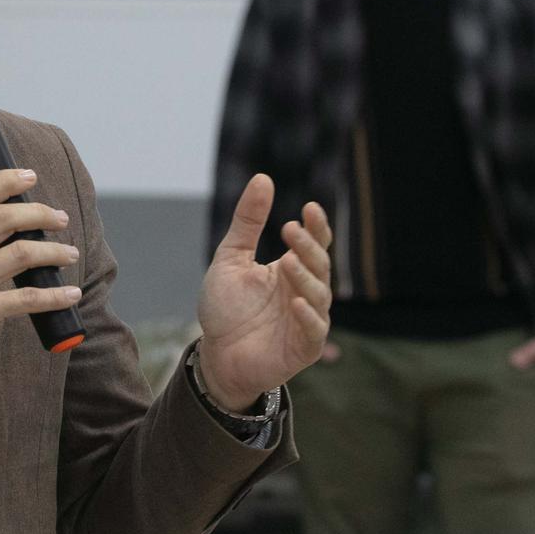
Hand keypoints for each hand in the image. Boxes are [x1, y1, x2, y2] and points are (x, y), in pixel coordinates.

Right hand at [0, 168, 81, 399]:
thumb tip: (3, 224)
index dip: (4, 182)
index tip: (29, 176)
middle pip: (2, 218)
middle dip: (39, 213)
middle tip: (60, 219)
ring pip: (21, 252)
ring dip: (53, 251)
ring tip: (69, 254)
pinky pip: (29, 297)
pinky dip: (56, 295)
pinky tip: (71, 294)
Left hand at [195, 174, 332, 411]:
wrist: (215, 356)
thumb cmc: (226, 308)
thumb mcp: (231, 258)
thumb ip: (248, 222)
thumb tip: (263, 177)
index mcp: (291, 269)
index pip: (314, 243)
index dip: (316, 226)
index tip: (309, 208)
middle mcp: (305, 291)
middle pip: (319, 264)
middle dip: (308, 247)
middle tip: (289, 230)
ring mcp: (308, 320)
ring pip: (319, 294)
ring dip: (306, 278)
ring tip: (288, 262)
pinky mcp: (305, 347)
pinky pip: (314, 330)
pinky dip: (308, 316)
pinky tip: (297, 302)